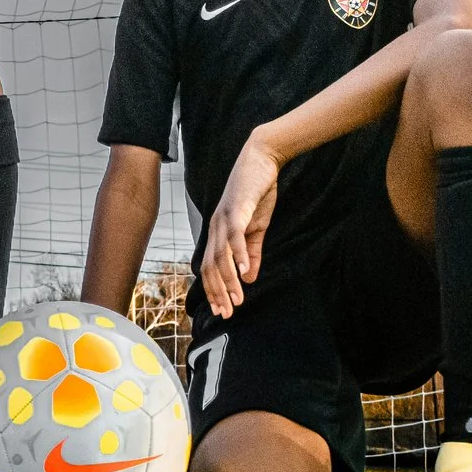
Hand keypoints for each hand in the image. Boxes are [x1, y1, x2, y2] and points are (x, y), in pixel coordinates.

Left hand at [200, 135, 282, 317]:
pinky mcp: (238, 208)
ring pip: (221, 255)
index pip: (210, 266)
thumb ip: (252, 252)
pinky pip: (235, 235)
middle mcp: (216, 226)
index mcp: (218, 231)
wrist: (261, 159)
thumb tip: (250, 277)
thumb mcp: (256, 227)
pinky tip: (245, 271)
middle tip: (226, 313)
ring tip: (238, 298)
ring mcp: (225, 217)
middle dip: (218, 292)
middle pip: (211, 265)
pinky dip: (239, 254)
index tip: (221, 310)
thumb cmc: (256, 191)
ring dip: (228, 279)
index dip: (214, 289)